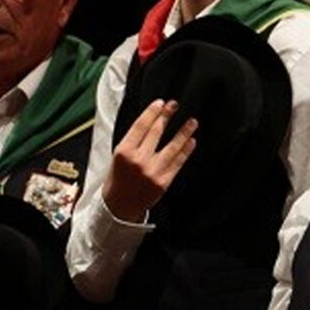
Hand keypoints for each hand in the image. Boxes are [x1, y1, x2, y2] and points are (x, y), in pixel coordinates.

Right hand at [103, 99, 197, 221]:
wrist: (119, 206)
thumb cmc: (117, 179)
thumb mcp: (117, 157)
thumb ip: (132, 142)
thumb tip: (150, 122)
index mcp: (123, 152)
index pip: (140, 126)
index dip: (152, 113)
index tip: (160, 103)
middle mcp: (138, 160)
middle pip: (156, 133)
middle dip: (167, 116)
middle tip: (175, 104)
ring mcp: (153, 171)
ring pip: (172, 147)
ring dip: (184, 132)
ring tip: (192, 122)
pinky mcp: (164, 182)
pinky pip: (178, 163)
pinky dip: (186, 151)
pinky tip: (191, 142)